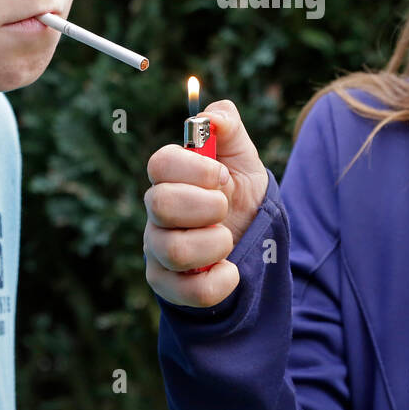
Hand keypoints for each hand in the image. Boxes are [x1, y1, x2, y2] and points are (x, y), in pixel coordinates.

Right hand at [143, 100, 269, 307]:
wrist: (252, 238)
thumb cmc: (239, 191)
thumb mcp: (242, 154)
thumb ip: (227, 124)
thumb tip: (211, 117)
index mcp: (170, 175)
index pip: (160, 163)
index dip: (196, 168)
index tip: (221, 175)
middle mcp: (156, 211)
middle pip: (159, 204)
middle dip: (207, 205)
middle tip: (224, 206)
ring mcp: (157, 248)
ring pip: (173, 250)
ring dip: (215, 244)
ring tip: (227, 239)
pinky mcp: (167, 284)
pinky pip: (187, 292)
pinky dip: (218, 282)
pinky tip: (230, 270)